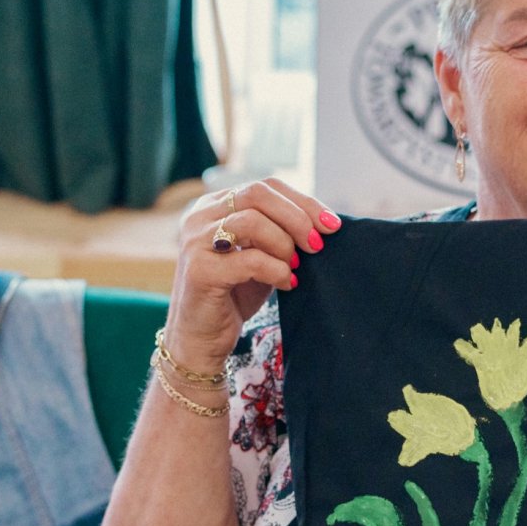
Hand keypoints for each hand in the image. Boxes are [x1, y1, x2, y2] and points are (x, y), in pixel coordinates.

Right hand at [167, 178, 341, 371]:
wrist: (202, 338)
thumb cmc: (234, 295)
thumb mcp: (261, 255)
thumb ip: (280, 233)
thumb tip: (324, 223)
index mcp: (214, 205)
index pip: (265, 186)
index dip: (303, 201)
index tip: (331, 224)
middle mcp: (200, 216)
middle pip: (257, 194)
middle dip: (297, 218)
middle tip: (317, 245)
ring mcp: (195, 241)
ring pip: (252, 222)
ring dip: (284, 245)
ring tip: (294, 266)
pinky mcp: (199, 270)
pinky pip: (250, 259)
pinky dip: (276, 270)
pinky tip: (285, 283)